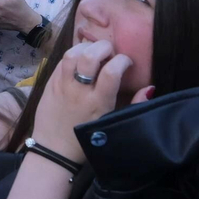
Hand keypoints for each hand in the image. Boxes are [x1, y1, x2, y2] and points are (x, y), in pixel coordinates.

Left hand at [31, 40, 150, 160]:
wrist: (53, 151)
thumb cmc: (87, 141)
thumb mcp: (113, 124)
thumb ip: (134, 105)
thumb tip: (149, 87)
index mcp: (98, 103)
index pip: (112, 71)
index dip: (122, 60)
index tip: (126, 63)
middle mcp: (79, 91)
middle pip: (89, 56)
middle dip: (104, 47)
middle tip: (110, 53)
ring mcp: (62, 86)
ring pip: (71, 54)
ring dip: (85, 47)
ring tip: (93, 53)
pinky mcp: (49, 85)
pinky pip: (60, 62)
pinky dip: (72, 56)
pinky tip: (79, 62)